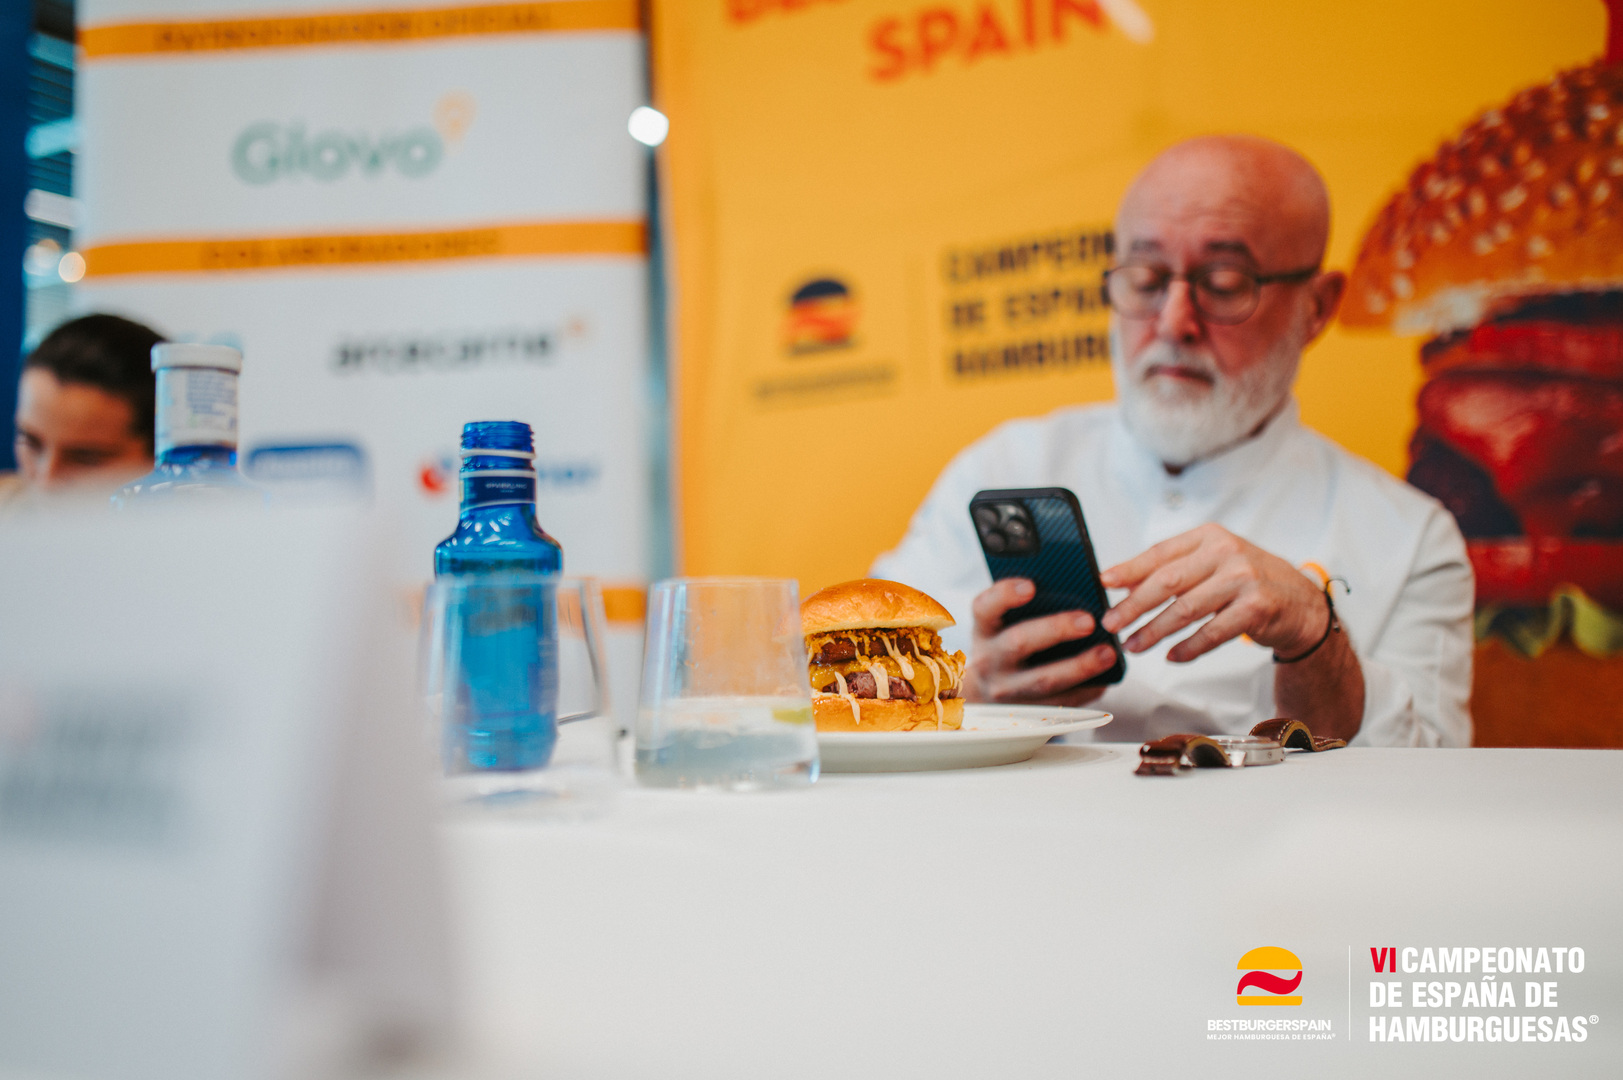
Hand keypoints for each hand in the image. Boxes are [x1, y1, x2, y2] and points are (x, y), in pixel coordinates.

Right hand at [962, 578, 1114, 705]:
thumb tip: (1077, 591)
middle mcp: (988, 660)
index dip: (1005, 595)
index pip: (985, 607)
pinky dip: (1084, 690)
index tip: (1031, 585)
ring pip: (1042, 680)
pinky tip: (1105, 677)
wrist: (990, 691)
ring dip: (1078, 667)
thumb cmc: (1007, 644)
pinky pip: (1058, 703)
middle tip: (1089, 621)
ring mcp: (1005, 690)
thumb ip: (1029, 608)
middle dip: (1055, 630)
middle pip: (1018, 642)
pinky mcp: (1025, 712)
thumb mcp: (1004, 624)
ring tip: (1108, 653)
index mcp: (984, 629)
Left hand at [1100, 524, 1326, 661]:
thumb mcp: (1213, 564)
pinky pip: (1212, 632)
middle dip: (1134, 605)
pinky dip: (1188, 647)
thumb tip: (1123, 584)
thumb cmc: (1249, 582)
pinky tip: (1172, 656)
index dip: (1129, 569)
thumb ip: (1174, 569)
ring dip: (1155, 631)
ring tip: (1134, 645)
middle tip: (1111, 623)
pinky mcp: (1257, 608)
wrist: (1301, 604)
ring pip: (1186, 609)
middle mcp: (1227, 552)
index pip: (1160, 553)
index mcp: (1210, 537)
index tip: (1104, 583)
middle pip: (1168, 581)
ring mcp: (1244, 579)